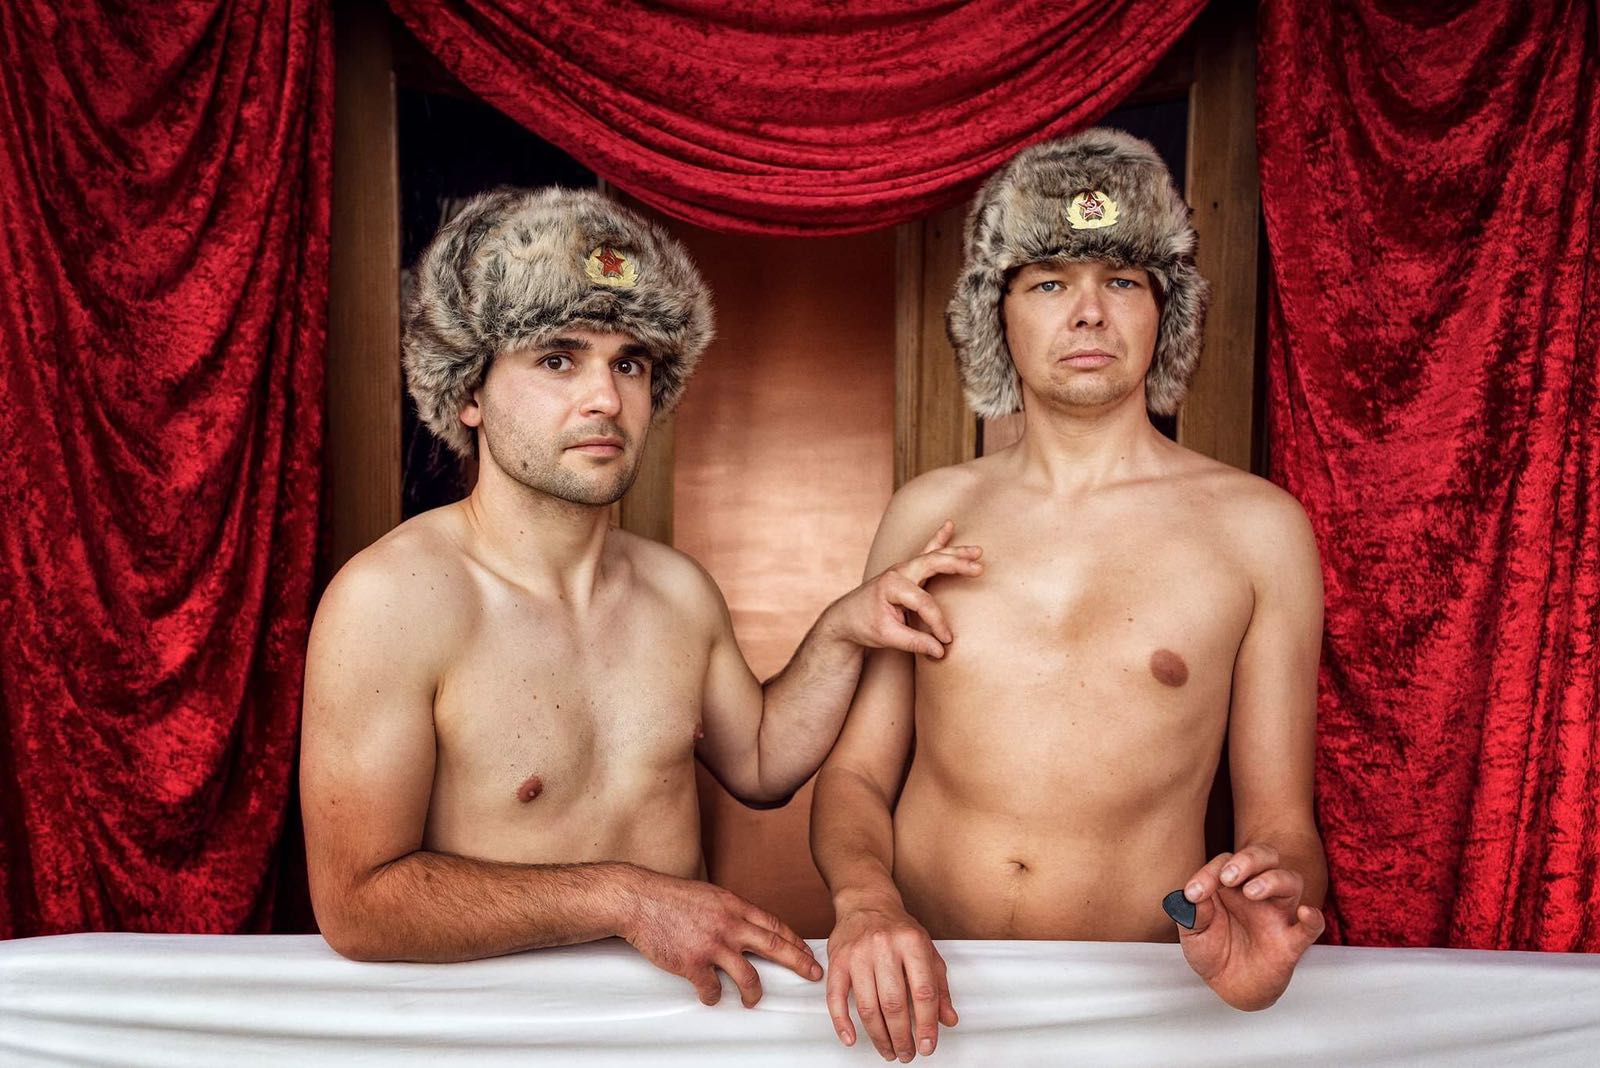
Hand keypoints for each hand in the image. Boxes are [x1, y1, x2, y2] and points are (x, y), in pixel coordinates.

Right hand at [620, 868, 821, 1006]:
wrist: (640, 900)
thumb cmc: (671, 897)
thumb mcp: (710, 895)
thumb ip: (731, 911)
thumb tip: (749, 926)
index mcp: (734, 906)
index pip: (774, 924)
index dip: (794, 940)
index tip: (806, 951)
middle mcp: (728, 925)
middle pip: (773, 946)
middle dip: (798, 962)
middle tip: (812, 973)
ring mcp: (712, 945)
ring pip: (748, 976)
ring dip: (755, 992)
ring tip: (753, 999)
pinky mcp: (692, 964)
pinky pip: (713, 989)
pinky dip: (715, 996)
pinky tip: (712, 996)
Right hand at [826, 900, 956, 1060]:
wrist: (866, 902)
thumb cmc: (898, 929)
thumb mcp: (927, 950)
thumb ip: (939, 986)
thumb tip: (948, 1019)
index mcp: (912, 943)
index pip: (923, 992)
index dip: (927, 1024)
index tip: (928, 1044)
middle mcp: (884, 946)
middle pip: (894, 1003)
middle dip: (902, 1037)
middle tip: (907, 1053)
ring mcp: (858, 954)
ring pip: (867, 1006)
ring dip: (878, 1036)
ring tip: (888, 1050)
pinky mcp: (837, 960)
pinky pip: (835, 997)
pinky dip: (842, 1023)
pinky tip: (851, 1037)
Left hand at [829, 521, 982, 658]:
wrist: (845, 618)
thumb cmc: (863, 625)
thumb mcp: (887, 637)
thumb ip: (914, 642)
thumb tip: (941, 651)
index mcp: (891, 585)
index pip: (924, 602)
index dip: (938, 622)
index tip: (946, 640)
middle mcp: (898, 571)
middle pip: (932, 563)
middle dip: (956, 565)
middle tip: (979, 569)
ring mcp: (902, 569)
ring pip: (932, 555)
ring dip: (956, 552)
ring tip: (977, 551)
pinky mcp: (907, 571)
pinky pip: (925, 552)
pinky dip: (938, 540)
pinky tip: (948, 525)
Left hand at [1174, 844, 1325, 1010]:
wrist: (1230, 987)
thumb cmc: (1213, 952)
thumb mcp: (1193, 934)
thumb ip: (1192, 914)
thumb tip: (1191, 897)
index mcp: (1230, 886)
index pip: (1226, 863)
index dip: (1210, 872)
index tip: (1194, 893)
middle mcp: (1256, 894)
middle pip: (1265, 857)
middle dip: (1249, 859)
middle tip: (1228, 876)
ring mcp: (1276, 915)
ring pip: (1290, 881)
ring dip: (1272, 880)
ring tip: (1251, 892)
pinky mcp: (1290, 942)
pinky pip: (1310, 927)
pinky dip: (1313, 918)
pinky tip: (1306, 913)